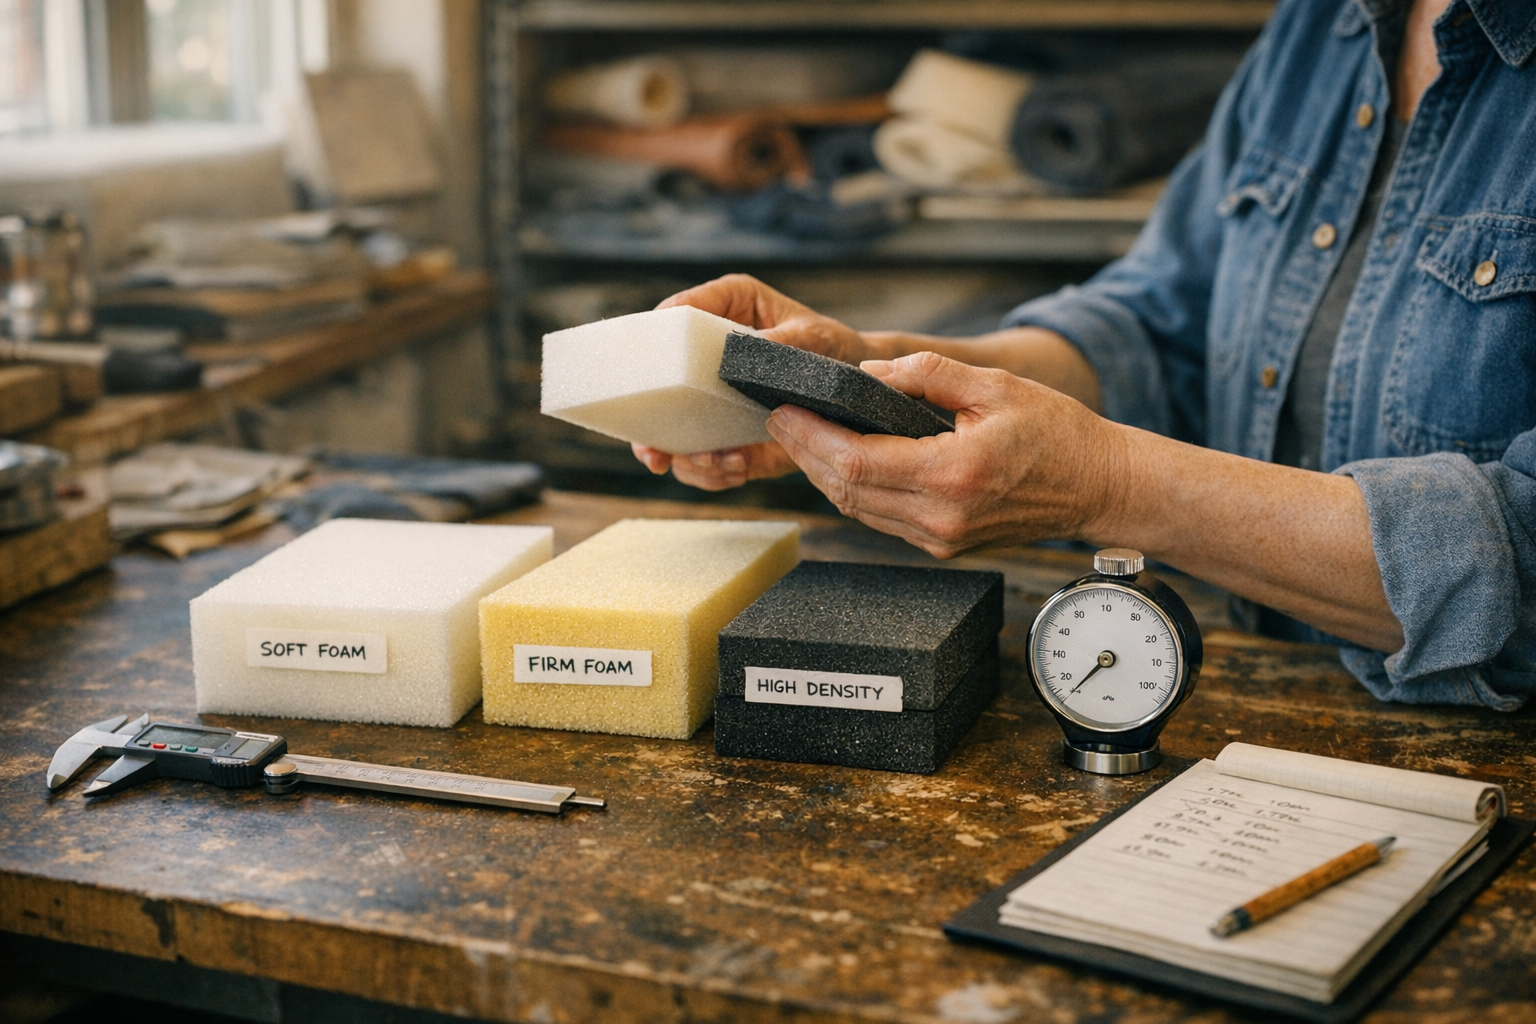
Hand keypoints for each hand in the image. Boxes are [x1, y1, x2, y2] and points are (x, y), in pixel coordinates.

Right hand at [633, 274, 868, 487]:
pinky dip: (713, 473)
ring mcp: (709, 398)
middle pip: (657, 383)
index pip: (675, 315)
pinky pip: (702, 460)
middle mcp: (706, 355)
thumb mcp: (814, 339)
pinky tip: (737, 468)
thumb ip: (784, 343)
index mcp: (724, 309)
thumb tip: (750, 354)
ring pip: (673, 432)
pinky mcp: (722, 433)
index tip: (648, 372)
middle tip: (655, 454)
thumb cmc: (831, 347)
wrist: (853, 388)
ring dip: (688, 457)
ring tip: (725, 463)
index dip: (654, 340)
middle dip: (649, 424)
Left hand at [764, 351, 1124, 557]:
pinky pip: (881, 519)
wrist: (1097, 486)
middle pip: (847, 490)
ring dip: (823, 474)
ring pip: (858, 510)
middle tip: (780, 418)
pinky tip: (839, 462)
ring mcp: (941, 539)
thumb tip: (867, 375)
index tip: (783, 411)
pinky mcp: (943, 545)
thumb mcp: (993, 385)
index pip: (857, 463)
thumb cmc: (1056, 433)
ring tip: (799, 436)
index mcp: (952, 475)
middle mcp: (941, 517)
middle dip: (805, 453)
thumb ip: (925, 373)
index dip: (810, 438)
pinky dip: (853, 490)